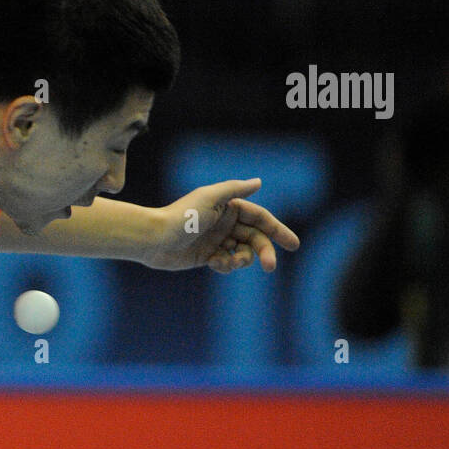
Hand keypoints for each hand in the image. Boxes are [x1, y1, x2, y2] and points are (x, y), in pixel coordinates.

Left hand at [143, 178, 300, 272]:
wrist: (155, 239)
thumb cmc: (182, 216)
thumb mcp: (210, 198)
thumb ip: (235, 189)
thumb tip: (258, 181)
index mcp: (228, 207)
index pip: (260, 218)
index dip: (278, 230)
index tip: (294, 245)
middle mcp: (224, 222)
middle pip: (255, 238)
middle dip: (264, 251)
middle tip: (270, 266)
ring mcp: (216, 240)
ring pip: (243, 253)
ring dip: (242, 260)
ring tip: (228, 262)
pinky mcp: (207, 256)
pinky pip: (227, 263)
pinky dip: (226, 265)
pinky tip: (214, 263)